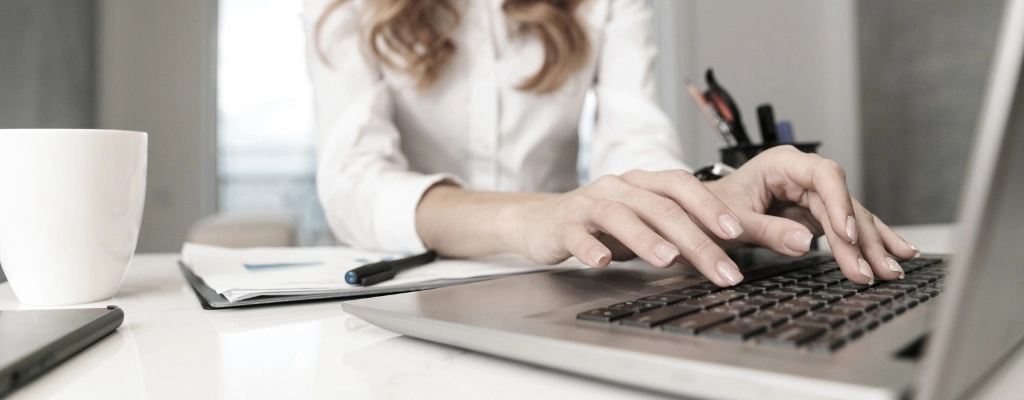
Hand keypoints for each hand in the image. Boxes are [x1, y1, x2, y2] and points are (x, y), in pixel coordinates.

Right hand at [508, 169, 748, 286]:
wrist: (539, 220)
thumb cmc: (598, 222)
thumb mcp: (640, 219)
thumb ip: (675, 228)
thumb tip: (722, 248)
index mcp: (642, 183)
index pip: (682, 185)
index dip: (710, 205)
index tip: (738, 231)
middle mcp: (618, 188)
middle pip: (661, 208)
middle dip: (696, 240)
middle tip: (720, 269)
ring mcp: (589, 205)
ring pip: (621, 217)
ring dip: (647, 239)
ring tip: (668, 260)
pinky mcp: (563, 225)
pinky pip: (576, 235)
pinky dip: (589, 248)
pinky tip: (600, 263)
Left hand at [703, 146, 919, 283]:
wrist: (700, 209)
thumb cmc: (711, 207)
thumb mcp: (733, 219)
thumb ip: (767, 230)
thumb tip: (805, 244)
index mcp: (782, 164)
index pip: (824, 176)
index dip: (840, 204)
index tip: (847, 234)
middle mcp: (803, 176)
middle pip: (843, 202)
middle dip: (860, 239)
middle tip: (874, 270)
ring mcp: (813, 195)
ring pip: (850, 217)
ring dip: (871, 246)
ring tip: (891, 271)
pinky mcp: (817, 214)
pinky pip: (847, 227)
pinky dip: (868, 243)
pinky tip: (896, 254)